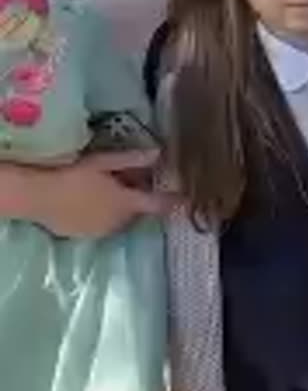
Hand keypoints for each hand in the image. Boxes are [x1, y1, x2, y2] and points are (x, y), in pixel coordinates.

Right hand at [29, 149, 168, 237]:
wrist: (37, 197)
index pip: (158, 205)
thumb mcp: (104, 163)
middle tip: (127, 179)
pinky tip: (90, 202)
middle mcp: (119, 221)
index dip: (174, 202)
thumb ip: (132, 159)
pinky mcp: (86, 237)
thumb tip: (159, 153)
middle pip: (138, 210)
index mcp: (127, 203)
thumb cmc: (72, 176)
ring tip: (106, 189)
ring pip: (121, 219)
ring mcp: (102, 232)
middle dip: (138, 197)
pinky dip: (104, 216)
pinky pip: (103, 226)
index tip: (187, 200)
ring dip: (121, 207)